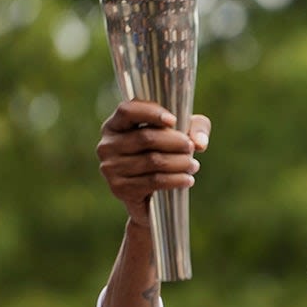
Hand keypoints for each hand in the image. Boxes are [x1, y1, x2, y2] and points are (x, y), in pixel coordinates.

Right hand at [96, 100, 211, 227]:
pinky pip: (153, 181)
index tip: (174, 120)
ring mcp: (110, 168)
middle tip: (191, 147)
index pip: (127, 111)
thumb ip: (196, 128)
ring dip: (179, 162)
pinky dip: (175, 180)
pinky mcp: (119, 188)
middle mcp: (107, 145)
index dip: (151, 112)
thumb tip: (199, 142)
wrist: (150, 196)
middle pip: (146, 137)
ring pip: (152, 161)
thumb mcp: (182, 133)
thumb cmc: (165, 154)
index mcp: (115, 125)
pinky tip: (188, 180)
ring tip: (194, 165)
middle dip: (175, 142)